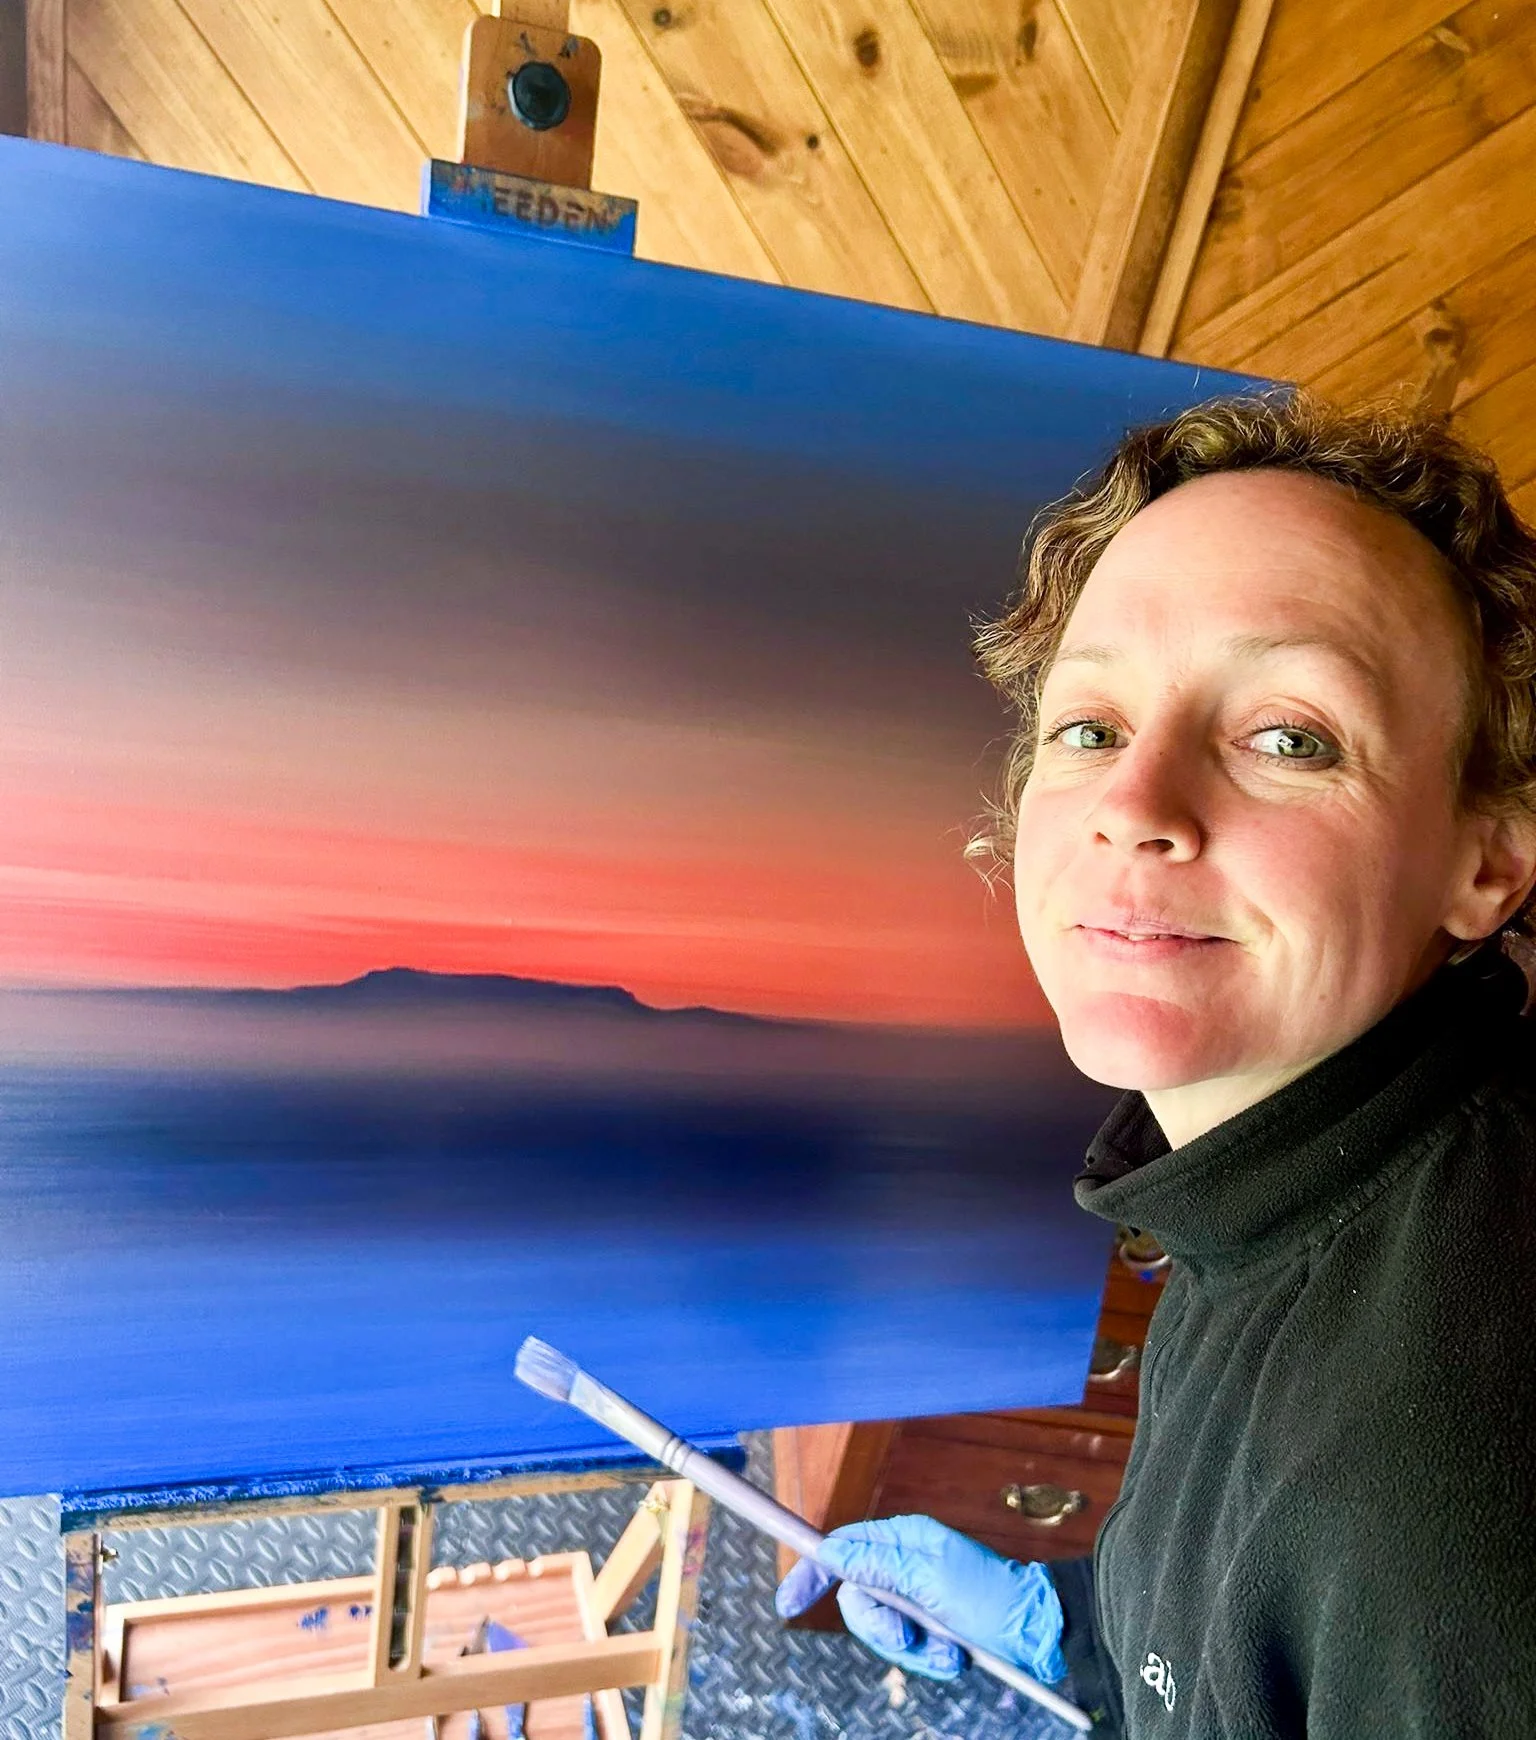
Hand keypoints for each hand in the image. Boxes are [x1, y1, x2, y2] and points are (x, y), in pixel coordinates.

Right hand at [774, 1514, 1066, 1684]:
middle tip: (910, 1636)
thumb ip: (877, 1564)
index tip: (787, 1604)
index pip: (841, 1548)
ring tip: (947, 1652)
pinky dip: (930, 1660)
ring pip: (881, 1631)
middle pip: (857, 1600)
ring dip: (913, 1650)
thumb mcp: (929, 1577)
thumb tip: (830, 1551)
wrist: (1036, 1633)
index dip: (811, 1572)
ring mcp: (917, 1599)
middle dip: (881, 1628)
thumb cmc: (988, 1595)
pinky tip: (955, 1658)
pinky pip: (908, 1651)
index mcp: (904, 1539)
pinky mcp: (932, 1628)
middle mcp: (904, 1566)